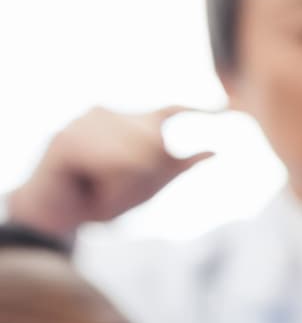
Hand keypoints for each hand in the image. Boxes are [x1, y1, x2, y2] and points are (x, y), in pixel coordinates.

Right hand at [6, 106, 212, 238]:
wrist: (54, 216)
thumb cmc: (97, 198)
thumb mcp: (145, 186)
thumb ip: (176, 166)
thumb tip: (215, 150)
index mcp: (130, 125)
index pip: (170, 112)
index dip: (198, 110)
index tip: (227, 106)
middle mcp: (109, 115)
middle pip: (157, 146)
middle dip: (143, 180)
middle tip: (111, 191)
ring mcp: (86, 122)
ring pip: (138, 157)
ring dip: (122, 186)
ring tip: (95, 188)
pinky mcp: (67, 137)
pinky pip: (114, 165)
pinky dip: (108, 187)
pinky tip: (83, 186)